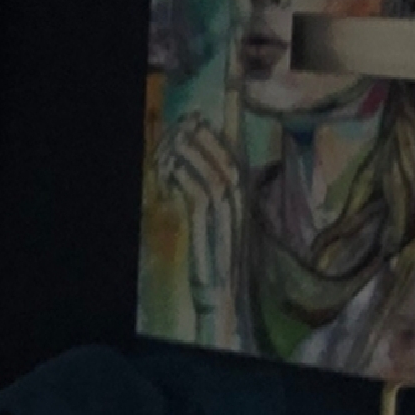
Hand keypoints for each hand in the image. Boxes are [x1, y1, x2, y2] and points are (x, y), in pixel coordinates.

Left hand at [154, 110, 244, 348]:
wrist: (222, 297)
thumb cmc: (216, 261)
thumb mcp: (217, 224)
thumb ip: (212, 199)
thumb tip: (194, 175)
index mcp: (244, 202)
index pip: (236, 160)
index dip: (221, 136)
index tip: (202, 117)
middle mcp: (241, 207)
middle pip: (227, 162)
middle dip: (206, 137)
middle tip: (187, 120)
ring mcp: (229, 218)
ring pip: (214, 175)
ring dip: (193, 154)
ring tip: (174, 140)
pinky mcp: (213, 231)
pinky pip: (199, 197)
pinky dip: (185, 179)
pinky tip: (170, 170)